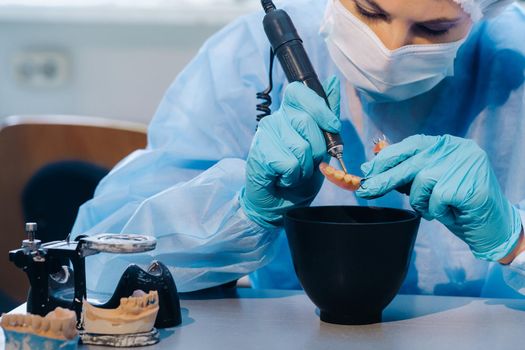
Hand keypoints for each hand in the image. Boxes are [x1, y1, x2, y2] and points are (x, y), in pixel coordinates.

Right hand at [240, 77, 340, 227]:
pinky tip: (283, 178)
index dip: (319, 108)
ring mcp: (264, 135)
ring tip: (294, 173)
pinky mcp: (259, 154)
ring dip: (305, 168)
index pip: (300, 91)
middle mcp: (275, 119)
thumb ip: (327, 116)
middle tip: (307, 163)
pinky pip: (289, 164)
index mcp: (290, 113)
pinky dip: (292, 177)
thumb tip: (334, 82)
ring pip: (300, 147)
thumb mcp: (321, 146)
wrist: (279, 202)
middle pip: (306, 122)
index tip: (332, 128)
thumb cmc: (299, 174)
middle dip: (317, 150)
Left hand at [356, 134, 521, 260]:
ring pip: (420, 183)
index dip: (386, 159)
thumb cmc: (458, 205)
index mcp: (448, 144)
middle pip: (409, 163)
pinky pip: (434, 201)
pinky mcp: (467, 185)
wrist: (494, 228)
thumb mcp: (431, 184)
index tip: (367, 171)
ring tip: (437, 208)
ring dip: (422, 202)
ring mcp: (464, 165)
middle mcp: (457, 149)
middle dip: (384, 180)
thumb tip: (371, 169)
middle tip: (365, 191)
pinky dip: (437, 212)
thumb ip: (408, 172)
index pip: (410, 145)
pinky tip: (451, 212)